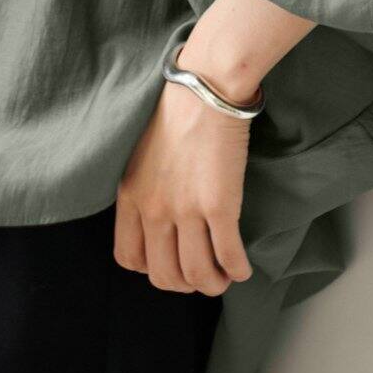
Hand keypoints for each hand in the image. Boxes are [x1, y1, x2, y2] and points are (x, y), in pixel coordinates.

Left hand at [113, 78, 254, 295]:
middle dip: (184, 285)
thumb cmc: (176, 111)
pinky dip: (237, 270)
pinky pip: (228, 255)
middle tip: (201, 275)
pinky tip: (243, 268)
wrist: (204, 87)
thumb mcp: (140, 153)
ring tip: (224, 277)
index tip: (170, 263)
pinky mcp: (219, 205)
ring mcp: (186, 210)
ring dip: (213, 284)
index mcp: (130, 196)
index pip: (129, 257)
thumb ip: (145, 188)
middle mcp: (155, 209)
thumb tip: (161, 216)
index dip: (151, 269)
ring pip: (196, 274)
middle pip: (163, 275)